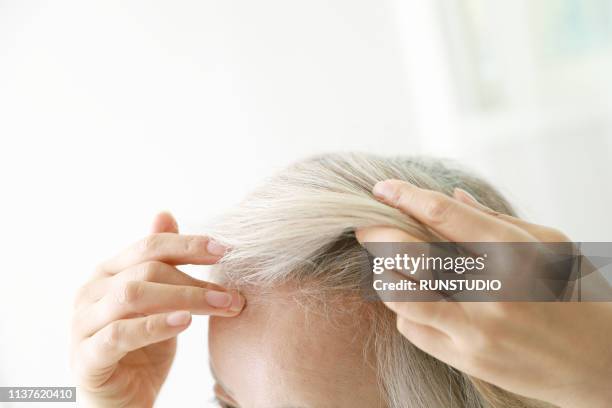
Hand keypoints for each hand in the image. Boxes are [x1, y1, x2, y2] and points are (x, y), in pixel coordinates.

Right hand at [71, 212, 242, 406]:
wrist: (122, 400)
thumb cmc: (142, 348)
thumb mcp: (158, 302)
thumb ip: (161, 263)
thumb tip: (165, 214)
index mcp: (108, 273)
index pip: (151, 246)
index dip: (189, 245)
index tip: (227, 249)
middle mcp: (91, 292)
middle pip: (146, 270)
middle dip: (196, 279)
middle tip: (233, 294)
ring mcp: (83, 324)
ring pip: (134, 296)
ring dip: (185, 298)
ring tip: (222, 306)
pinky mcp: (86, 357)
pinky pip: (120, 334)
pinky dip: (155, 325)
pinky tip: (185, 322)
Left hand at [357, 180, 611, 407]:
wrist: (599, 366)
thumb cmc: (576, 296)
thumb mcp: (550, 246)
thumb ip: (495, 221)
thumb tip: (453, 197)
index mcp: (515, 254)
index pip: (444, 215)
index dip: (406, 196)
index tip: (383, 187)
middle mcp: (490, 293)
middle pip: (410, 254)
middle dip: (377, 233)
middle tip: (365, 224)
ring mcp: (475, 331)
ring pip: (400, 295)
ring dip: (387, 274)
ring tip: (389, 264)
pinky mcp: (465, 360)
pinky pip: (412, 327)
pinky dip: (405, 309)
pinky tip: (417, 300)